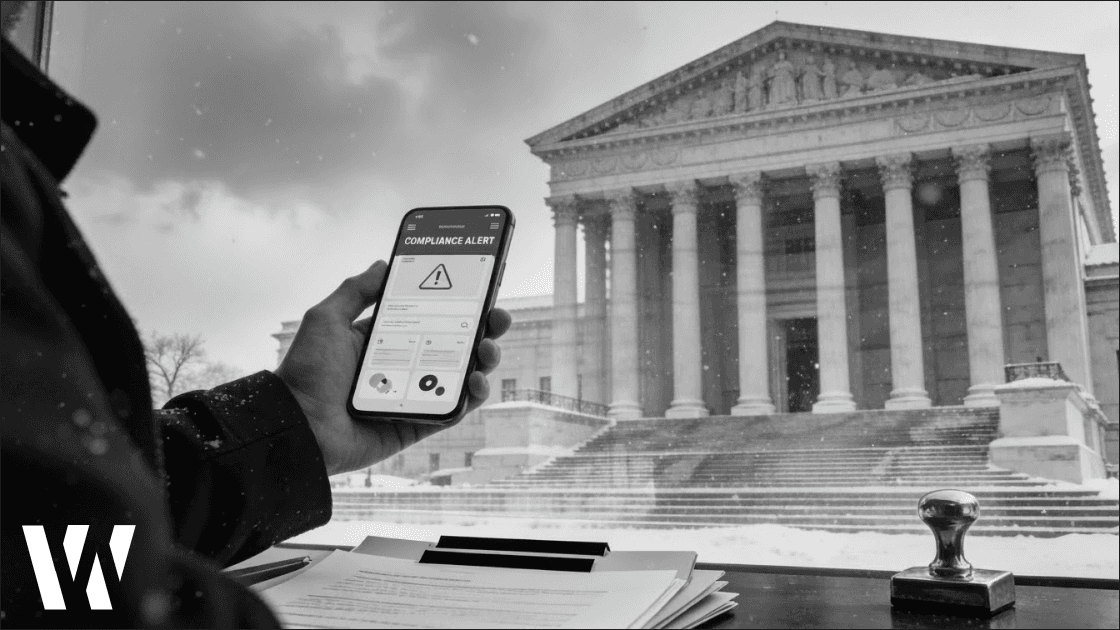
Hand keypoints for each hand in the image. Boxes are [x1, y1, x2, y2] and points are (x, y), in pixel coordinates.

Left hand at [275, 260, 510, 475]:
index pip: (430, 317)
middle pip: (454, 345)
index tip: (480, 290)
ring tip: (488, 348)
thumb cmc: (306, 372)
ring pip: (460, 377)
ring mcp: (412, 396)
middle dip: (482, 329)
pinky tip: (477, 381)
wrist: (297, 426)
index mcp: (383, 340)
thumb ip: (357, 290)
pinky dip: (471, 397)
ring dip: (483, 360)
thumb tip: (384, 263)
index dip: (457, 305)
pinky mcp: (416, 425)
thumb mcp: (327, 319)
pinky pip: (452, 411)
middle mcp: (402, 366)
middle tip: (497, 317)